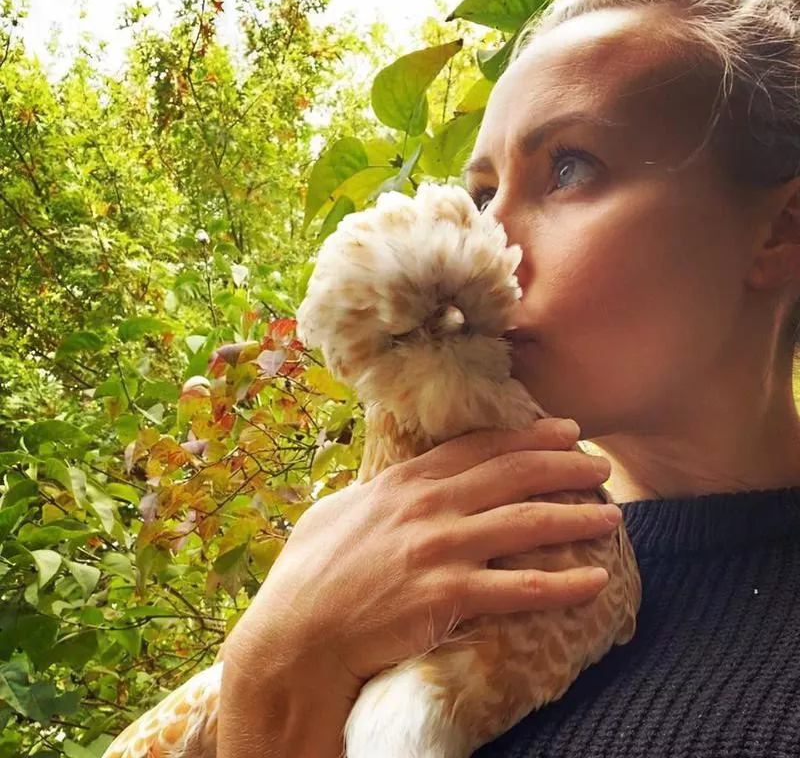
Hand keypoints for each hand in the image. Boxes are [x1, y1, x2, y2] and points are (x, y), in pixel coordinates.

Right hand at [221, 418, 614, 698]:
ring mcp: (440, 548)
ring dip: (575, 516)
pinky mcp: (447, 595)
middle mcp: (428, 505)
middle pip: (512, 474)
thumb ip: (377, 492)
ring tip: (610, 516)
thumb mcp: (338, 512)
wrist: (297, 636)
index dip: (528, 435)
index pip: (479, 446)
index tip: (565, 431)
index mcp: (405, 481)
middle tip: (599, 465)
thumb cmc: (309, 574)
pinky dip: (562, 585)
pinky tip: (595, 583)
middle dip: (563, 465)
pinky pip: (518, 588)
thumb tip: (396, 484)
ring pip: (525, 522)